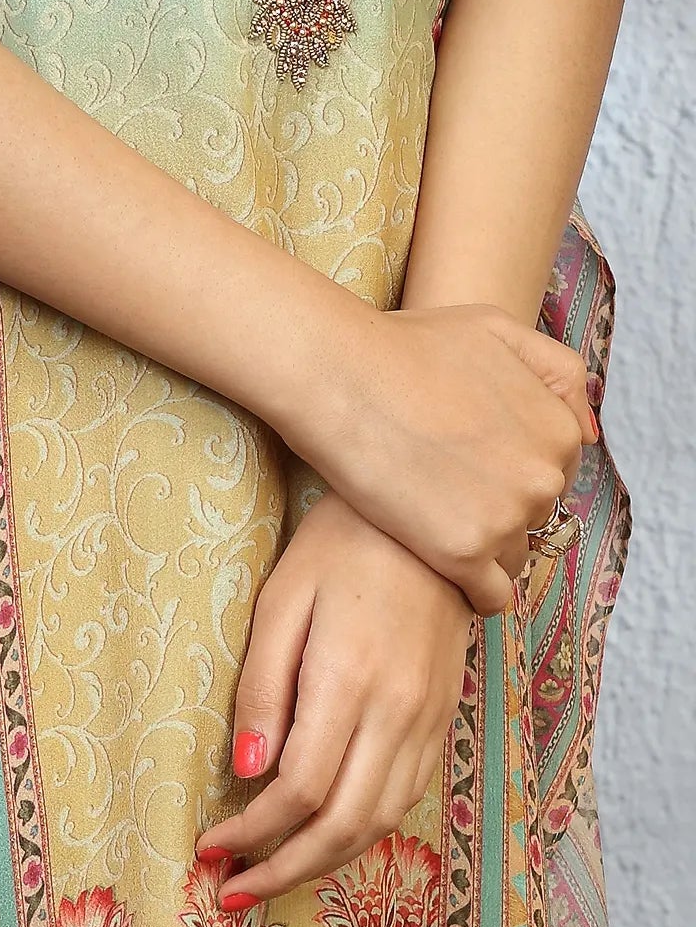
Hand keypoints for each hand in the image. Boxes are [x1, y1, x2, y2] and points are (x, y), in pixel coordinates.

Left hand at [193, 488, 475, 905]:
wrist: (437, 519)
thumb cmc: (343, 545)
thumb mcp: (283, 600)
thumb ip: (263, 689)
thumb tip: (244, 771)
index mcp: (350, 682)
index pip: (300, 791)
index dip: (253, 832)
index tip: (210, 847)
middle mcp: (399, 714)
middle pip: (345, 827)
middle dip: (285, 871)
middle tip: (235, 892)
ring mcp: (429, 721)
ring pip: (381, 823)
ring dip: (325, 863)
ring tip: (272, 877)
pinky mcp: (443, 720)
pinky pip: (405, 798)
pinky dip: (363, 832)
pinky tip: (326, 837)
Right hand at [285, 300, 594, 616]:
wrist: (339, 376)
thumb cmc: (406, 346)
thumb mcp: (498, 329)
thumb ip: (556, 373)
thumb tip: (588, 434)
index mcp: (559, 430)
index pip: (555, 474)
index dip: (510, 470)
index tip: (470, 465)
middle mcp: (543, 478)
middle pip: (534, 517)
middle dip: (496, 508)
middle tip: (442, 489)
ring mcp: (506, 518)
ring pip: (512, 558)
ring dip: (480, 548)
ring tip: (432, 523)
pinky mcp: (463, 554)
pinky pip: (490, 597)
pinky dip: (472, 591)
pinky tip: (440, 568)